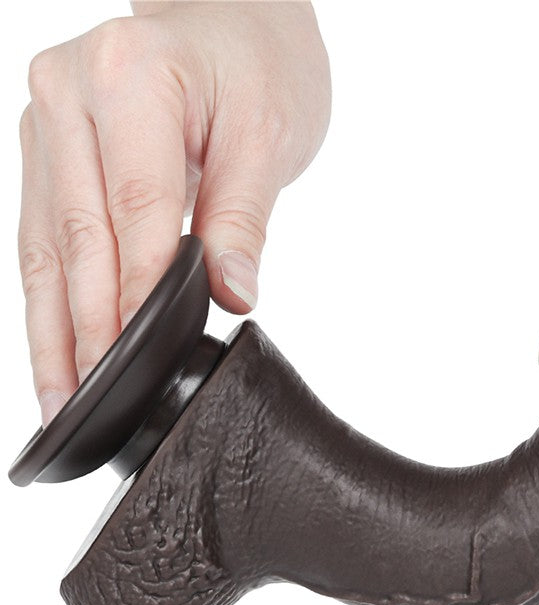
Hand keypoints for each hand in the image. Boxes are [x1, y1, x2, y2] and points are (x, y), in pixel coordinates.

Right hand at [19, 0, 330, 424]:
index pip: (134, 209)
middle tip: (90, 404)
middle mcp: (68, 94)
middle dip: (86, 328)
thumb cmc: (257, 65)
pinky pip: (41, 236)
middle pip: (78, 234)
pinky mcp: (44, 151)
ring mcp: (46, 121)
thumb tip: (230, 295)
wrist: (230, 16)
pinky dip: (49, 300)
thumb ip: (243, 217)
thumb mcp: (270, 134)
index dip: (137, 293)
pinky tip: (53, 354)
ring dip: (52, 329)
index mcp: (129, 76)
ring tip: (58, 401)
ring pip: (46, 245)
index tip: (138, 358)